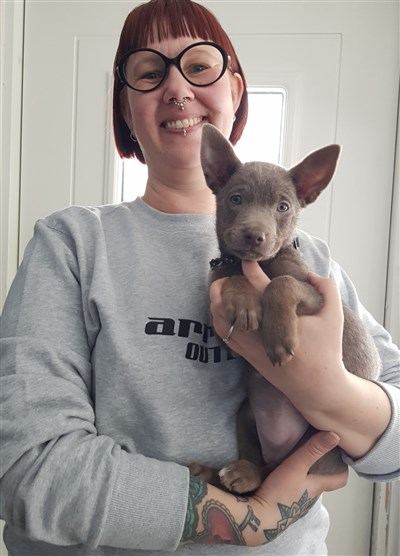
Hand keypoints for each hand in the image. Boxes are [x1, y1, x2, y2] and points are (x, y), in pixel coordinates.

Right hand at [183, 431, 346, 545]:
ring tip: (298, 455)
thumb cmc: (280, 492)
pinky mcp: (282, 502)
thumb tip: (335, 435)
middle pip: (321, 480)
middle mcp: (309, 495)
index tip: (341, 455)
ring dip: (304, 472)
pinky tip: (282, 468)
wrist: (258, 516)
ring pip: (305, 483)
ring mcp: (295, 501)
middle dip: (321, 466)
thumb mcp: (296, 466)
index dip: (343, 469)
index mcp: (316, 487)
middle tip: (316, 448)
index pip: (339, 480)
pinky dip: (290, 478)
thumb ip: (313, 450)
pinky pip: (291, 487)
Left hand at [210, 262, 346, 405]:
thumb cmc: (327, 350)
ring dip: (218, 305)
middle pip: (230, 306)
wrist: (318, 388)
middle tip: (225, 279)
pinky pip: (225, 336)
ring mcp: (251, 346)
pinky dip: (221, 321)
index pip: (261, 288)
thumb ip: (327, 288)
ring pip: (221, 322)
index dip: (251, 272)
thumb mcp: (335, 316)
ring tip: (223, 294)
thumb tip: (310, 273)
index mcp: (281, 316)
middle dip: (223, 289)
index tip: (245, 260)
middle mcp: (262, 330)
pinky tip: (227, 313)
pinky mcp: (248, 357)